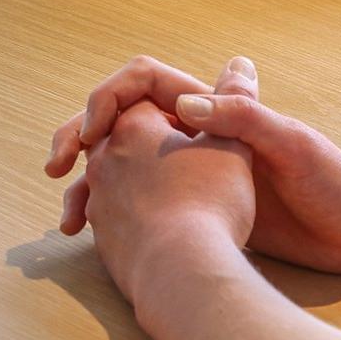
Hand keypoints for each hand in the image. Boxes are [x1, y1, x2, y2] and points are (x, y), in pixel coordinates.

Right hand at [49, 55, 340, 269]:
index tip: (90, 133)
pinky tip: (92, 244)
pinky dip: (106, 219)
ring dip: (85, 186)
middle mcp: (196, 137)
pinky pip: (135, 209)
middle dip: (76, 139)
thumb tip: (185, 103)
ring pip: (117, 170)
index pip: (140, 83)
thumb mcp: (289, 143)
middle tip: (54, 167)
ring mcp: (192, 176)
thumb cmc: (333, 182)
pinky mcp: (197, 214)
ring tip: (68, 219)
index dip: (105, 100)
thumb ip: (241, 117)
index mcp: (214, 110)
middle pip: (116, 125)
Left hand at [63, 95, 258, 307]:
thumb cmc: (210, 203)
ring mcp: (100, 201)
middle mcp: (105, 159)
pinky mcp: (104, 238)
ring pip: (104, 176)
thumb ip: (235, 105)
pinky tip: (149, 227)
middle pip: (112, 132)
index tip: (187, 120)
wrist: (183, 273)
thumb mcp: (233, 146)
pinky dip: (126, 213)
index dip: (172, 103)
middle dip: (128, 133)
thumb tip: (240, 66)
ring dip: (121, 176)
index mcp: (133, 125)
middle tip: (150, 143)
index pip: (141, 95)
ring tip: (157, 186)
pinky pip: (109, 214)